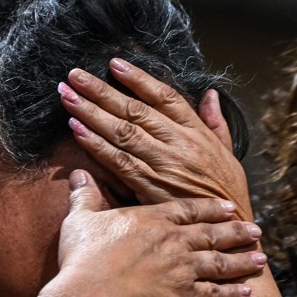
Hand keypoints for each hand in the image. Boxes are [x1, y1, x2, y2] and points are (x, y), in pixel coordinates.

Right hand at [46, 170, 265, 296]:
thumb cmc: (84, 260)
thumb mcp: (81, 221)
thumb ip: (85, 197)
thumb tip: (79, 175)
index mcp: (153, 220)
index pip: (188, 209)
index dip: (210, 208)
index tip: (227, 206)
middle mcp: (174, 241)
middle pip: (212, 233)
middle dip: (235, 231)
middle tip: (255, 230)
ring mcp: (183, 269)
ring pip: (220, 262)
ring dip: (242, 260)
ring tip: (261, 259)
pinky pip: (215, 294)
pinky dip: (232, 293)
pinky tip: (245, 291)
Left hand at [59, 59, 253, 218]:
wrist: (229, 232)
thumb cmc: (227, 193)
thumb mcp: (229, 153)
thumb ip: (216, 123)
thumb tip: (210, 95)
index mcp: (196, 132)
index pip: (164, 96)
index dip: (137, 79)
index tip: (114, 65)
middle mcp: (178, 144)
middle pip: (134, 109)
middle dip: (101, 91)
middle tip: (75, 76)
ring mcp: (163, 165)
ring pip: (122, 132)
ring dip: (91, 113)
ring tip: (67, 97)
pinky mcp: (150, 188)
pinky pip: (118, 162)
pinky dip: (96, 145)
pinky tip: (77, 131)